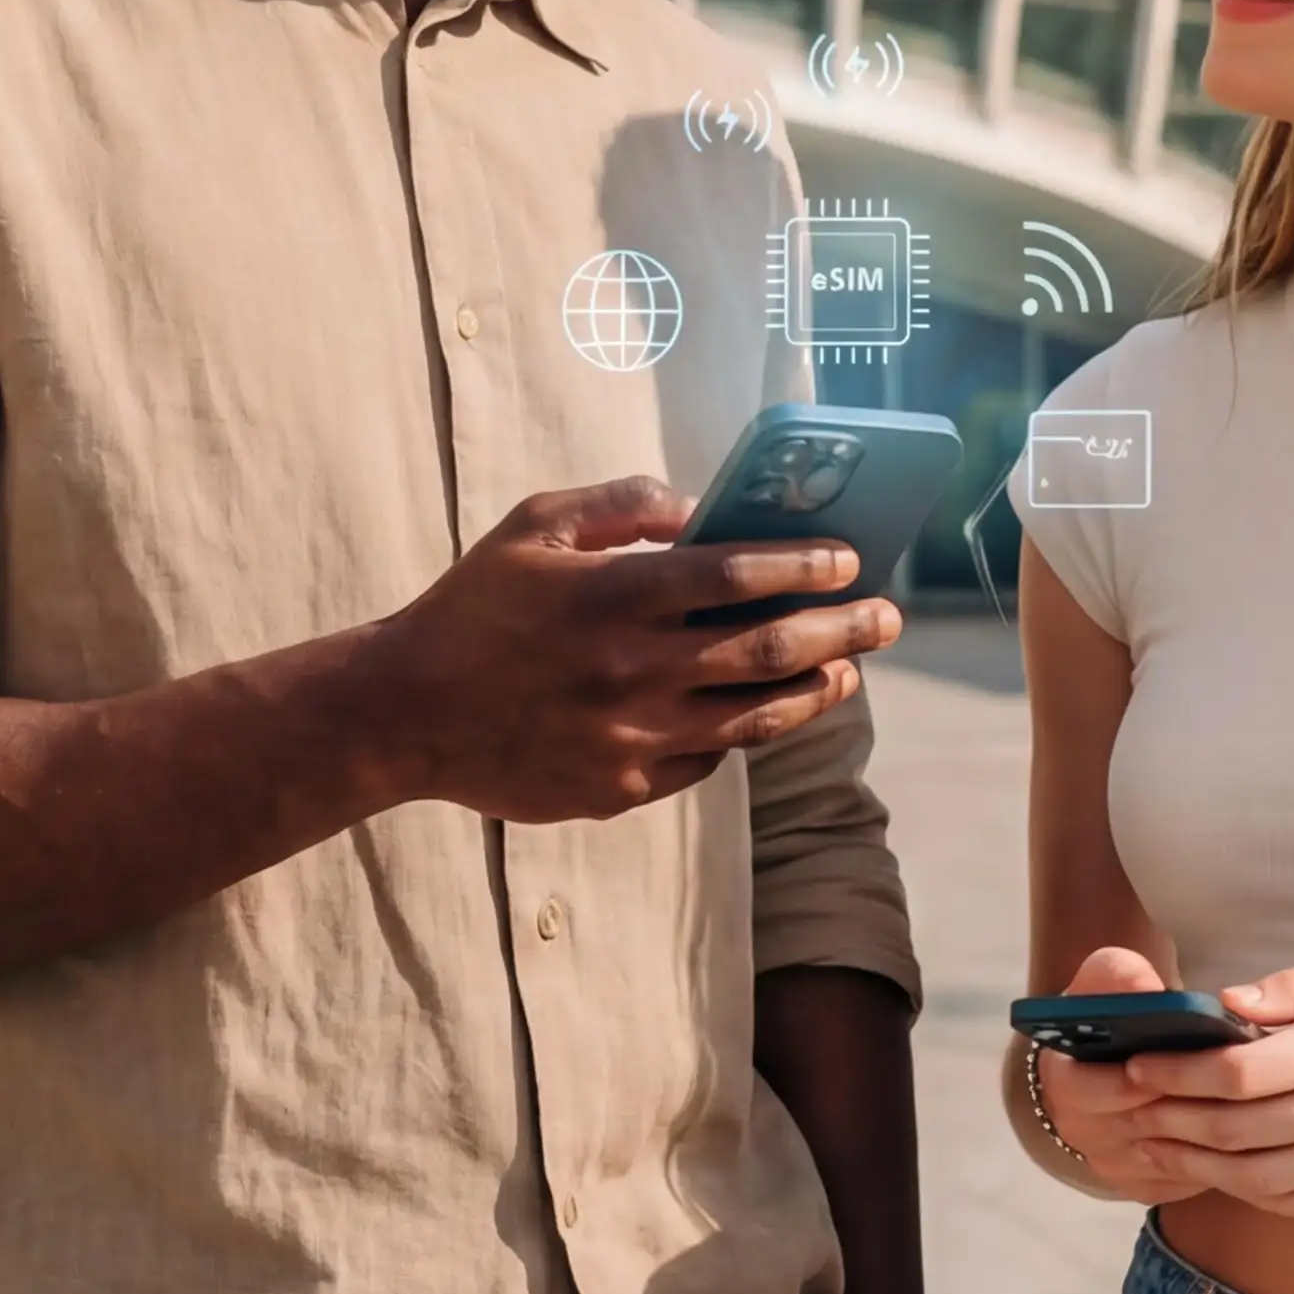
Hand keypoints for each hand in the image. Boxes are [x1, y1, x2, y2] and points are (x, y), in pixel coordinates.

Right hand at [348, 479, 894, 824]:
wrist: (405, 713)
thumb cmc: (470, 607)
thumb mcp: (532, 525)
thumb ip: (618, 505)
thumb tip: (694, 506)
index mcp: (613, 595)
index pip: (736, 575)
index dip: (802, 566)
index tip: (848, 559)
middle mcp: (633, 668)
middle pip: (767, 649)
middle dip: (842, 629)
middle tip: (888, 617)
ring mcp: (631, 736)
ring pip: (753, 716)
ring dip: (815, 690)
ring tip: (849, 671)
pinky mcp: (621, 788)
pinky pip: (705, 759)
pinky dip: (744, 732)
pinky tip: (765, 712)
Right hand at [1025, 945, 1233, 1203]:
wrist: (1099, 1068)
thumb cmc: (1105, 1020)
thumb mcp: (1101, 984)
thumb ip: (1118, 975)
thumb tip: (1146, 989)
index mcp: (1063, 1079)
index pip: (1097, 1086)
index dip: (1145, 1072)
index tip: (1192, 1050)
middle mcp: (1080, 1131)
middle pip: (1143, 1125)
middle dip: (1190, 1101)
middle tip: (1238, 1078)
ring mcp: (1112, 1167)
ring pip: (1174, 1156)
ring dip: (1212, 1131)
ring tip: (1251, 1099)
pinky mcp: (1144, 1189)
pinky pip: (1188, 1179)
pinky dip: (1220, 1156)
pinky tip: (1245, 1129)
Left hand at [1108, 951, 1293, 1214]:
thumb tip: (1224, 1004)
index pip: (1238, 1074)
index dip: (1177, 1073)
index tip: (1138, 1064)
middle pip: (1238, 1130)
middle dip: (1172, 1119)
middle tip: (1128, 1108)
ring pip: (1260, 1179)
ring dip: (1199, 1164)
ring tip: (1157, 1144)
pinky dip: (1250, 1192)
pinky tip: (1221, 1171)